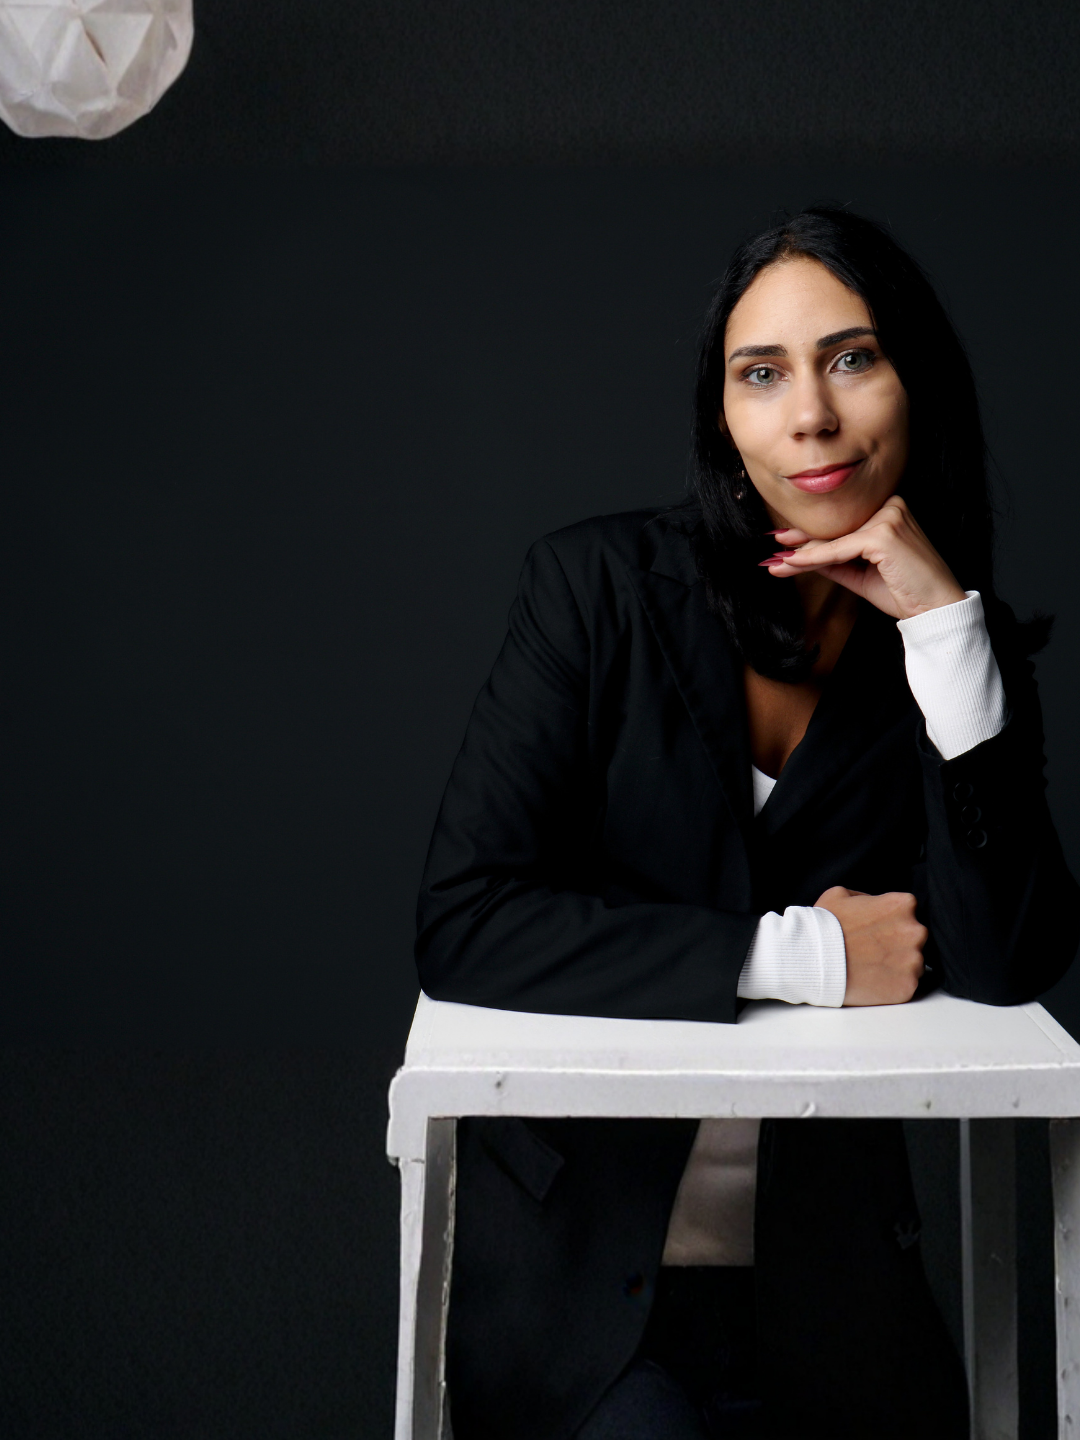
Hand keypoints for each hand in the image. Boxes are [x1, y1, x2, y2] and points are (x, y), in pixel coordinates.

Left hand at [761, 495, 966, 619]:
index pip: (843, 524)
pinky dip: (814, 559)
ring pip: (834, 539)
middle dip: (801, 541)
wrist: (935, 609)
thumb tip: (800, 558)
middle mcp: (890, 506)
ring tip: (775, 563)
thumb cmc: (905, 592)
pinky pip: (840, 549)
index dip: (811, 535)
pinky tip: (792, 564)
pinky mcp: (884, 534)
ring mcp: (889, 517)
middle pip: (835, 528)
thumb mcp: (861, 575)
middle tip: (771, 548)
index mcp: (889, 510)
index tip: (783, 543)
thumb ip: (835, 562)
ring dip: (803, 554)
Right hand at [814, 886, 926, 1005]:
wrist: (813, 959)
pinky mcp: (907, 987)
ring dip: (898, 964)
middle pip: (916, 937)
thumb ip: (867, 898)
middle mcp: (915, 931)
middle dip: (898, 942)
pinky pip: (907, 985)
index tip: (877, 929)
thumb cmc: (824, 926)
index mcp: (902, 905)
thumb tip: (875, 905)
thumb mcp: (841, 895)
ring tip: (872, 966)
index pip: (909, 911)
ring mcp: (913, 961)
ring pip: (914, 963)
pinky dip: (893, 984)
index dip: (891, 920)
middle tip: (873, 949)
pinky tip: (873, 980)